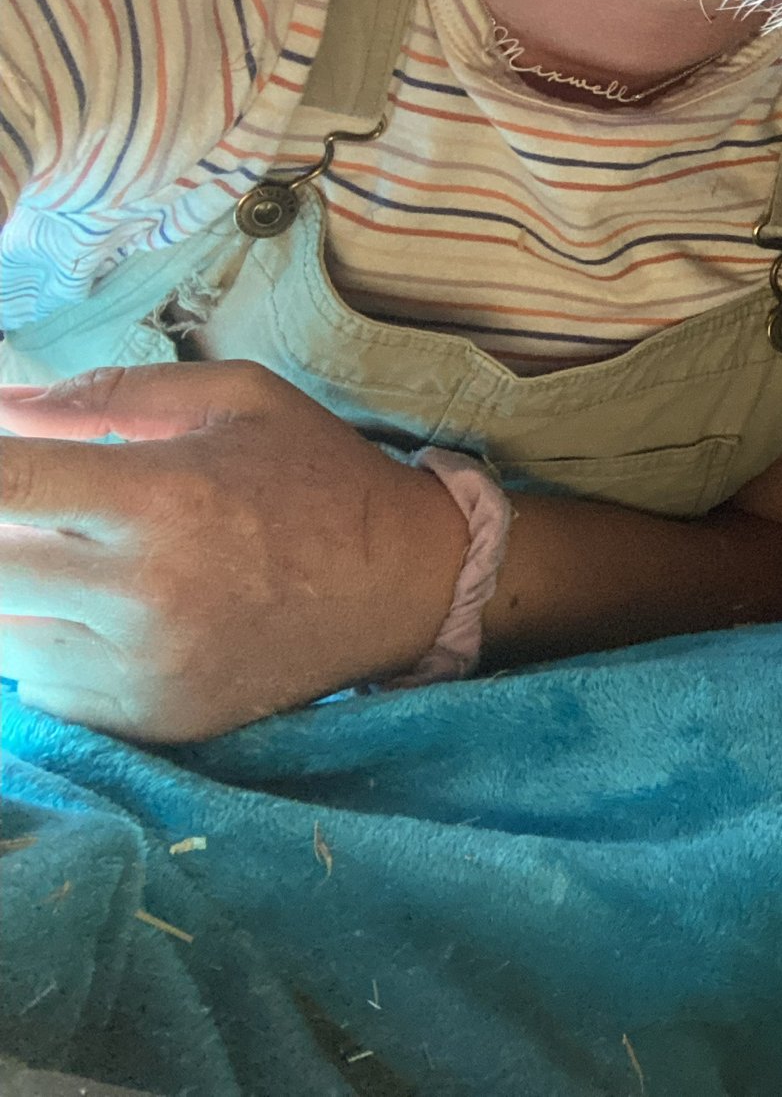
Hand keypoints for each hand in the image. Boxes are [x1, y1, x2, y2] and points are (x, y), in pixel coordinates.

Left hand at [0, 362, 469, 741]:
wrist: (408, 584)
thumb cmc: (320, 478)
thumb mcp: (238, 399)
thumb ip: (110, 394)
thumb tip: (3, 407)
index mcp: (163, 495)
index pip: (5, 483)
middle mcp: (145, 589)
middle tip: (35, 520)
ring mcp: (143, 666)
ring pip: (2, 639)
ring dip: (19, 597)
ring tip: (77, 565)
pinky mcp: (150, 719)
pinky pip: (43, 692)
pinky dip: (51, 652)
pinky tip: (106, 618)